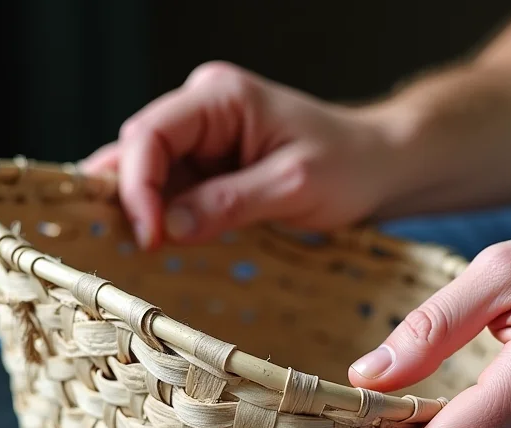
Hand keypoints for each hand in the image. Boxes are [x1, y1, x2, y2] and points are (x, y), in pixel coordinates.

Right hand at [82, 62, 404, 247]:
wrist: (378, 167)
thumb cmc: (348, 165)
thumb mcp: (292, 186)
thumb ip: (229, 203)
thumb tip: (169, 227)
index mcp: (222, 97)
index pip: (152, 133)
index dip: (137, 185)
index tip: (149, 236)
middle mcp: (204, 110)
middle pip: (142, 150)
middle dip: (132, 198)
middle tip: (133, 247)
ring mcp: (207, 140)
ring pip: (152, 173)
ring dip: (143, 210)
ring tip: (138, 248)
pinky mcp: (214, 168)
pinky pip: (176, 190)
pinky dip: (165, 215)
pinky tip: (158, 240)